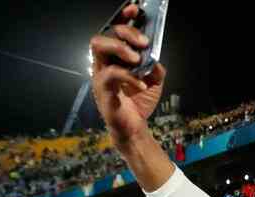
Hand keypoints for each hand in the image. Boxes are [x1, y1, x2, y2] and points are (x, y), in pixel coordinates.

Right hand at [90, 4, 165, 149]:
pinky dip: (130, 77)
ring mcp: (100, 75)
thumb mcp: (155, 79)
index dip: (123, 18)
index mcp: (115, 58)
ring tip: (137, 59)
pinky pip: (112, 74)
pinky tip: (142, 84)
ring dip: (120, 48)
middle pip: (104, 34)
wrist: (135, 127)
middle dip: (125, 33)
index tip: (135, 10)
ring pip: (99, 47)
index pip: (114, 31)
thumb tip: (154, 56)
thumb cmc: (139, 101)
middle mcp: (104, 63)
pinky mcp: (102, 89)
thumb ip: (154, 64)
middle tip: (143, 43)